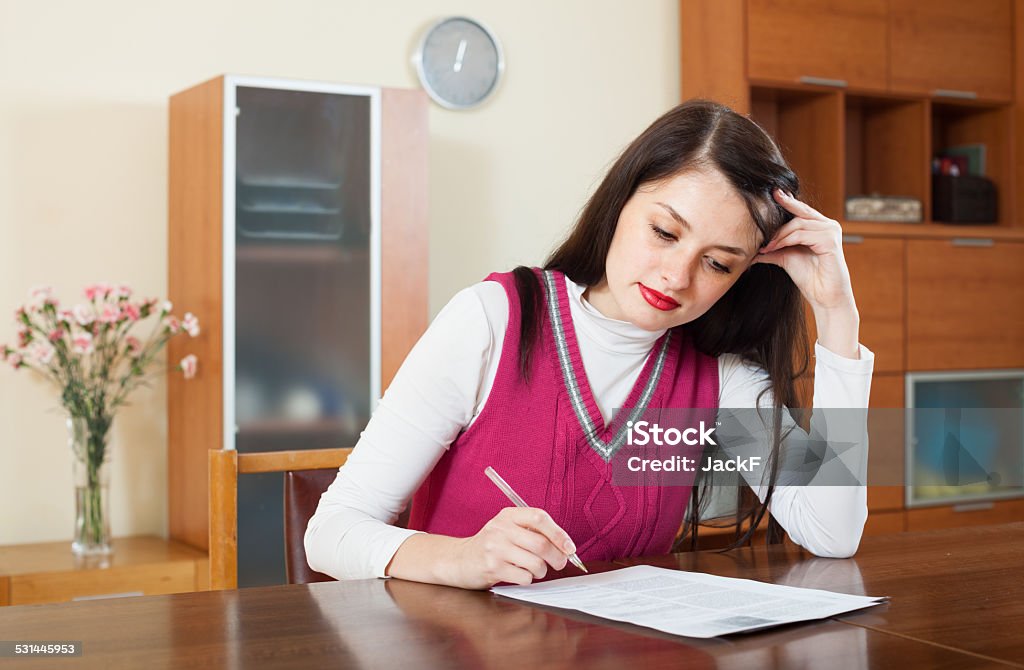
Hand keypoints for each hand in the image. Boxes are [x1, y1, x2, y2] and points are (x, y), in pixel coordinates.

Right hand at [447, 507, 573, 588]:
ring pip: (535, 563)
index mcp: (508, 515)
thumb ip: (532, 531)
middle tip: (560, 564)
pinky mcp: (492, 568)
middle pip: (541, 543)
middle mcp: (501, 529)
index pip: (539, 518)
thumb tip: (565, 546)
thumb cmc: (491, 545)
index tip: (570, 547)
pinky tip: (519, 575)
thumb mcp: (508, 529)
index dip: (559, 533)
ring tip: (535, 570)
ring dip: (542, 571)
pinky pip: (524, 577)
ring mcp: (495, 548)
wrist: (459, 559)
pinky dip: (528, 579)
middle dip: (557, 557)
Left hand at [753, 190, 854, 311]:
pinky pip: (802, 235)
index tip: (771, 193)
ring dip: (778, 235)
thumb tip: (750, 247)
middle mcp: (828, 225)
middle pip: (798, 213)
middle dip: (778, 216)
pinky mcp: (831, 241)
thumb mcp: (786, 257)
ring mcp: (831, 231)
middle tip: (760, 219)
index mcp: (820, 226)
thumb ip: (772, 248)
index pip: (801, 209)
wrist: (824, 297)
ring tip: (766, 247)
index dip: (786, 201)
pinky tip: (774, 248)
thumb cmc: (809, 277)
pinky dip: (785, 241)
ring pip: (797, 224)